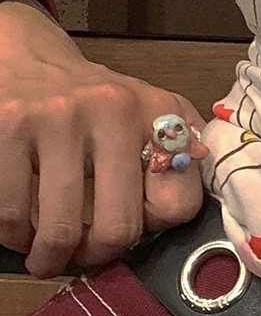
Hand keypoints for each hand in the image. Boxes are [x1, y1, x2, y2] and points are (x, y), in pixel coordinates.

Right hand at [0, 2, 205, 277]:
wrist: (29, 57)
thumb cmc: (96, 101)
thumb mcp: (151, 112)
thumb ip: (181, 152)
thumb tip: (187, 206)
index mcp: (158, 113)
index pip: (178, 203)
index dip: (153, 227)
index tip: (134, 226)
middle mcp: (114, 110)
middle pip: (120, 227)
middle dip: (99, 257)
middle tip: (84, 258)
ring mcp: (57, 117)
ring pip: (61, 230)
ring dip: (50, 257)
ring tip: (47, 254)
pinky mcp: (8, 126)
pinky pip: (10, 214)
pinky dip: (13, 236)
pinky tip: (20, 229)